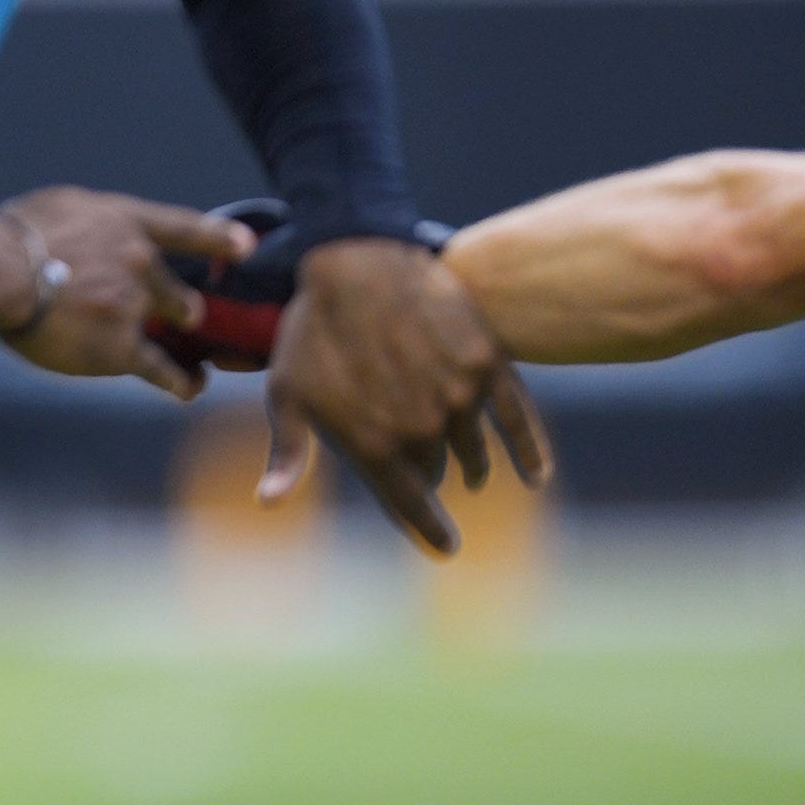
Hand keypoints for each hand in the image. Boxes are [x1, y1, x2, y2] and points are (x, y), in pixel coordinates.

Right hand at [0, 188, 256, 397]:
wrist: (0, 271)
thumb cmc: (13, 234)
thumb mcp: (58, 207)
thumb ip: (87, 224)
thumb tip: (85, 238)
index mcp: (123, 221)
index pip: (181, 227)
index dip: (217, 237)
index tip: (246, 245)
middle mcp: (140, 260)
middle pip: (178, 288)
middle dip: (182, 306)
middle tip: (186, 318)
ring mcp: (135, 304)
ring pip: (174, 327)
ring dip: (182, 341)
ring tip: (195, 364)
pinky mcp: (122, 347)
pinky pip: (161, 369)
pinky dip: (179, 380)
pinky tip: (190, 387)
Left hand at [261, 236, 551, 554]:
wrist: (353, 258)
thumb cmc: (312, 328)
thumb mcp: (288, 391)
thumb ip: (288, 453)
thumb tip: (268, 505)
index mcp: (372, 445)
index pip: (411, 506)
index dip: (429, 530)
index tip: (447, 547)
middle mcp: (422, 430)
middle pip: (435, 471)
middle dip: (427, 474)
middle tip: (423, 473)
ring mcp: (459, 397)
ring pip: (471, 450)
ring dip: (469, 464)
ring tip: (471, 474)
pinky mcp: (487, 364)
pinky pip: (518, 420)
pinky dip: (530, 451)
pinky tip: (536, 475)